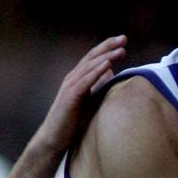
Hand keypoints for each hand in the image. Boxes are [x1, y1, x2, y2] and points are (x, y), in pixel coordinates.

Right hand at [33, 34, 126, 154]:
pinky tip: (108, 65)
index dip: (108, 48)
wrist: (53, 138)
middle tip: (124, 38)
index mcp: (78, 78)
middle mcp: (73, 78)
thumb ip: (97, 85)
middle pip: (92, 57)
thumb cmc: (70, 122)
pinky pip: (85, 81)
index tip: (123, 42)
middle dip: (108, 46)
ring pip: (90, 66)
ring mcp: (70, 86)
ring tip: (120, 49)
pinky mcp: (70, 96)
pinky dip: (97, 71)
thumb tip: (111, 72)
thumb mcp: (88, 100)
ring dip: (106, 56)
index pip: (94, 58)